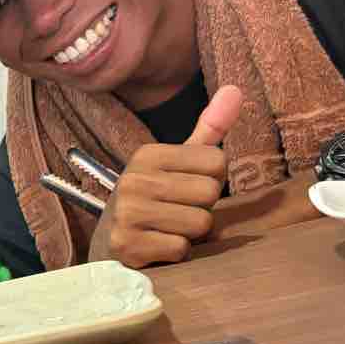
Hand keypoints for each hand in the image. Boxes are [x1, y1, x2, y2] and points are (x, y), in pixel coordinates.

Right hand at [88, 86, 242, 267]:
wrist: (109, 247)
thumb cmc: (152, 202)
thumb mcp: (175, 164)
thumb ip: (209, 130)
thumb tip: (236, 90)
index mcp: (147, 155)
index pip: (217, 162)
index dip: (211, 182)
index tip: (186, 191)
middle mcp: (134, 180)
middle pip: (209, 193)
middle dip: (201, 209)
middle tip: (176, 213)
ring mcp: (127, 214)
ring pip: (199, 223)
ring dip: (190, 234)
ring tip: (167, 230)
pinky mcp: (126, 246)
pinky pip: (181, 248)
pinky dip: (176, 254)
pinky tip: (157, 247)